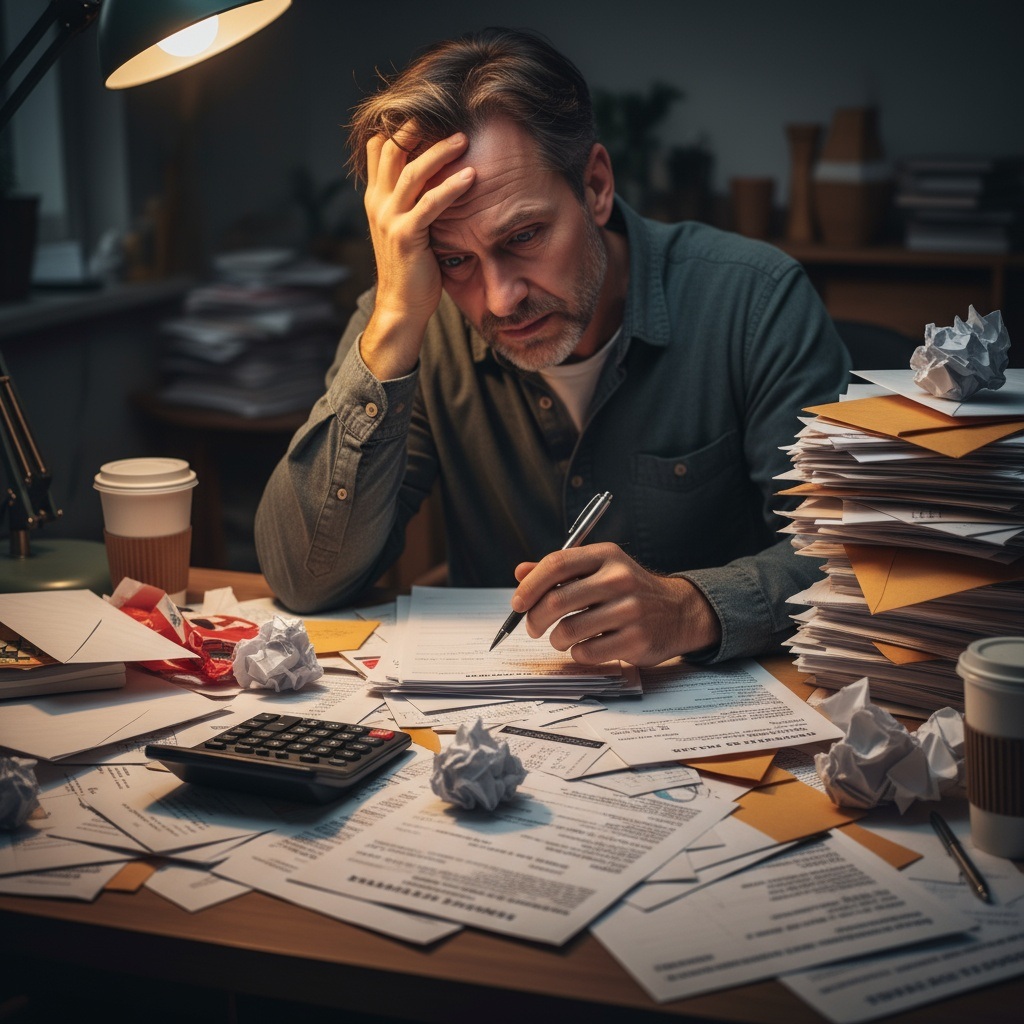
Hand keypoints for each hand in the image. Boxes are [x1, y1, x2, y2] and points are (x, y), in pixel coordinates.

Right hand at [360, 126, 475, 379]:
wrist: (402, 306)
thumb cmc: (413, 268)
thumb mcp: (409, 226)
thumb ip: (415, 201)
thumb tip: (437, 177)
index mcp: (376, 197)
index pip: (380, 148)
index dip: (401, 127)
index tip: (430, 113)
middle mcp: (377, 203)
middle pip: (392, 149)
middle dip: (418, 126)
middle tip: (449, 113)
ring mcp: (389, 218)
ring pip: (411, 171)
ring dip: (439, 151)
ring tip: (464, 138)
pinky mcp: (405, 236)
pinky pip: (430, 204)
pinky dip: (451, 187)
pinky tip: (471, 177)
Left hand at [511, 543, 721, 666]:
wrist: (678, 612)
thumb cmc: (629, 590)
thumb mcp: (599, 569)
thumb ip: (560, 571)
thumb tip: (520, 572)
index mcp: (606, 556)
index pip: (557, 564)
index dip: (530, 586)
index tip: (517, 603)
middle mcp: (620, 579)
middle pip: (557, 600)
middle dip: (535, 618)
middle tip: (532, 627)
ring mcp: (631, 610)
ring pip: (568, 630)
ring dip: (556, 639)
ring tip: (561, 638)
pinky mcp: (636, 640)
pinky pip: (586, 652)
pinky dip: (577, 653)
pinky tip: (585, 646)